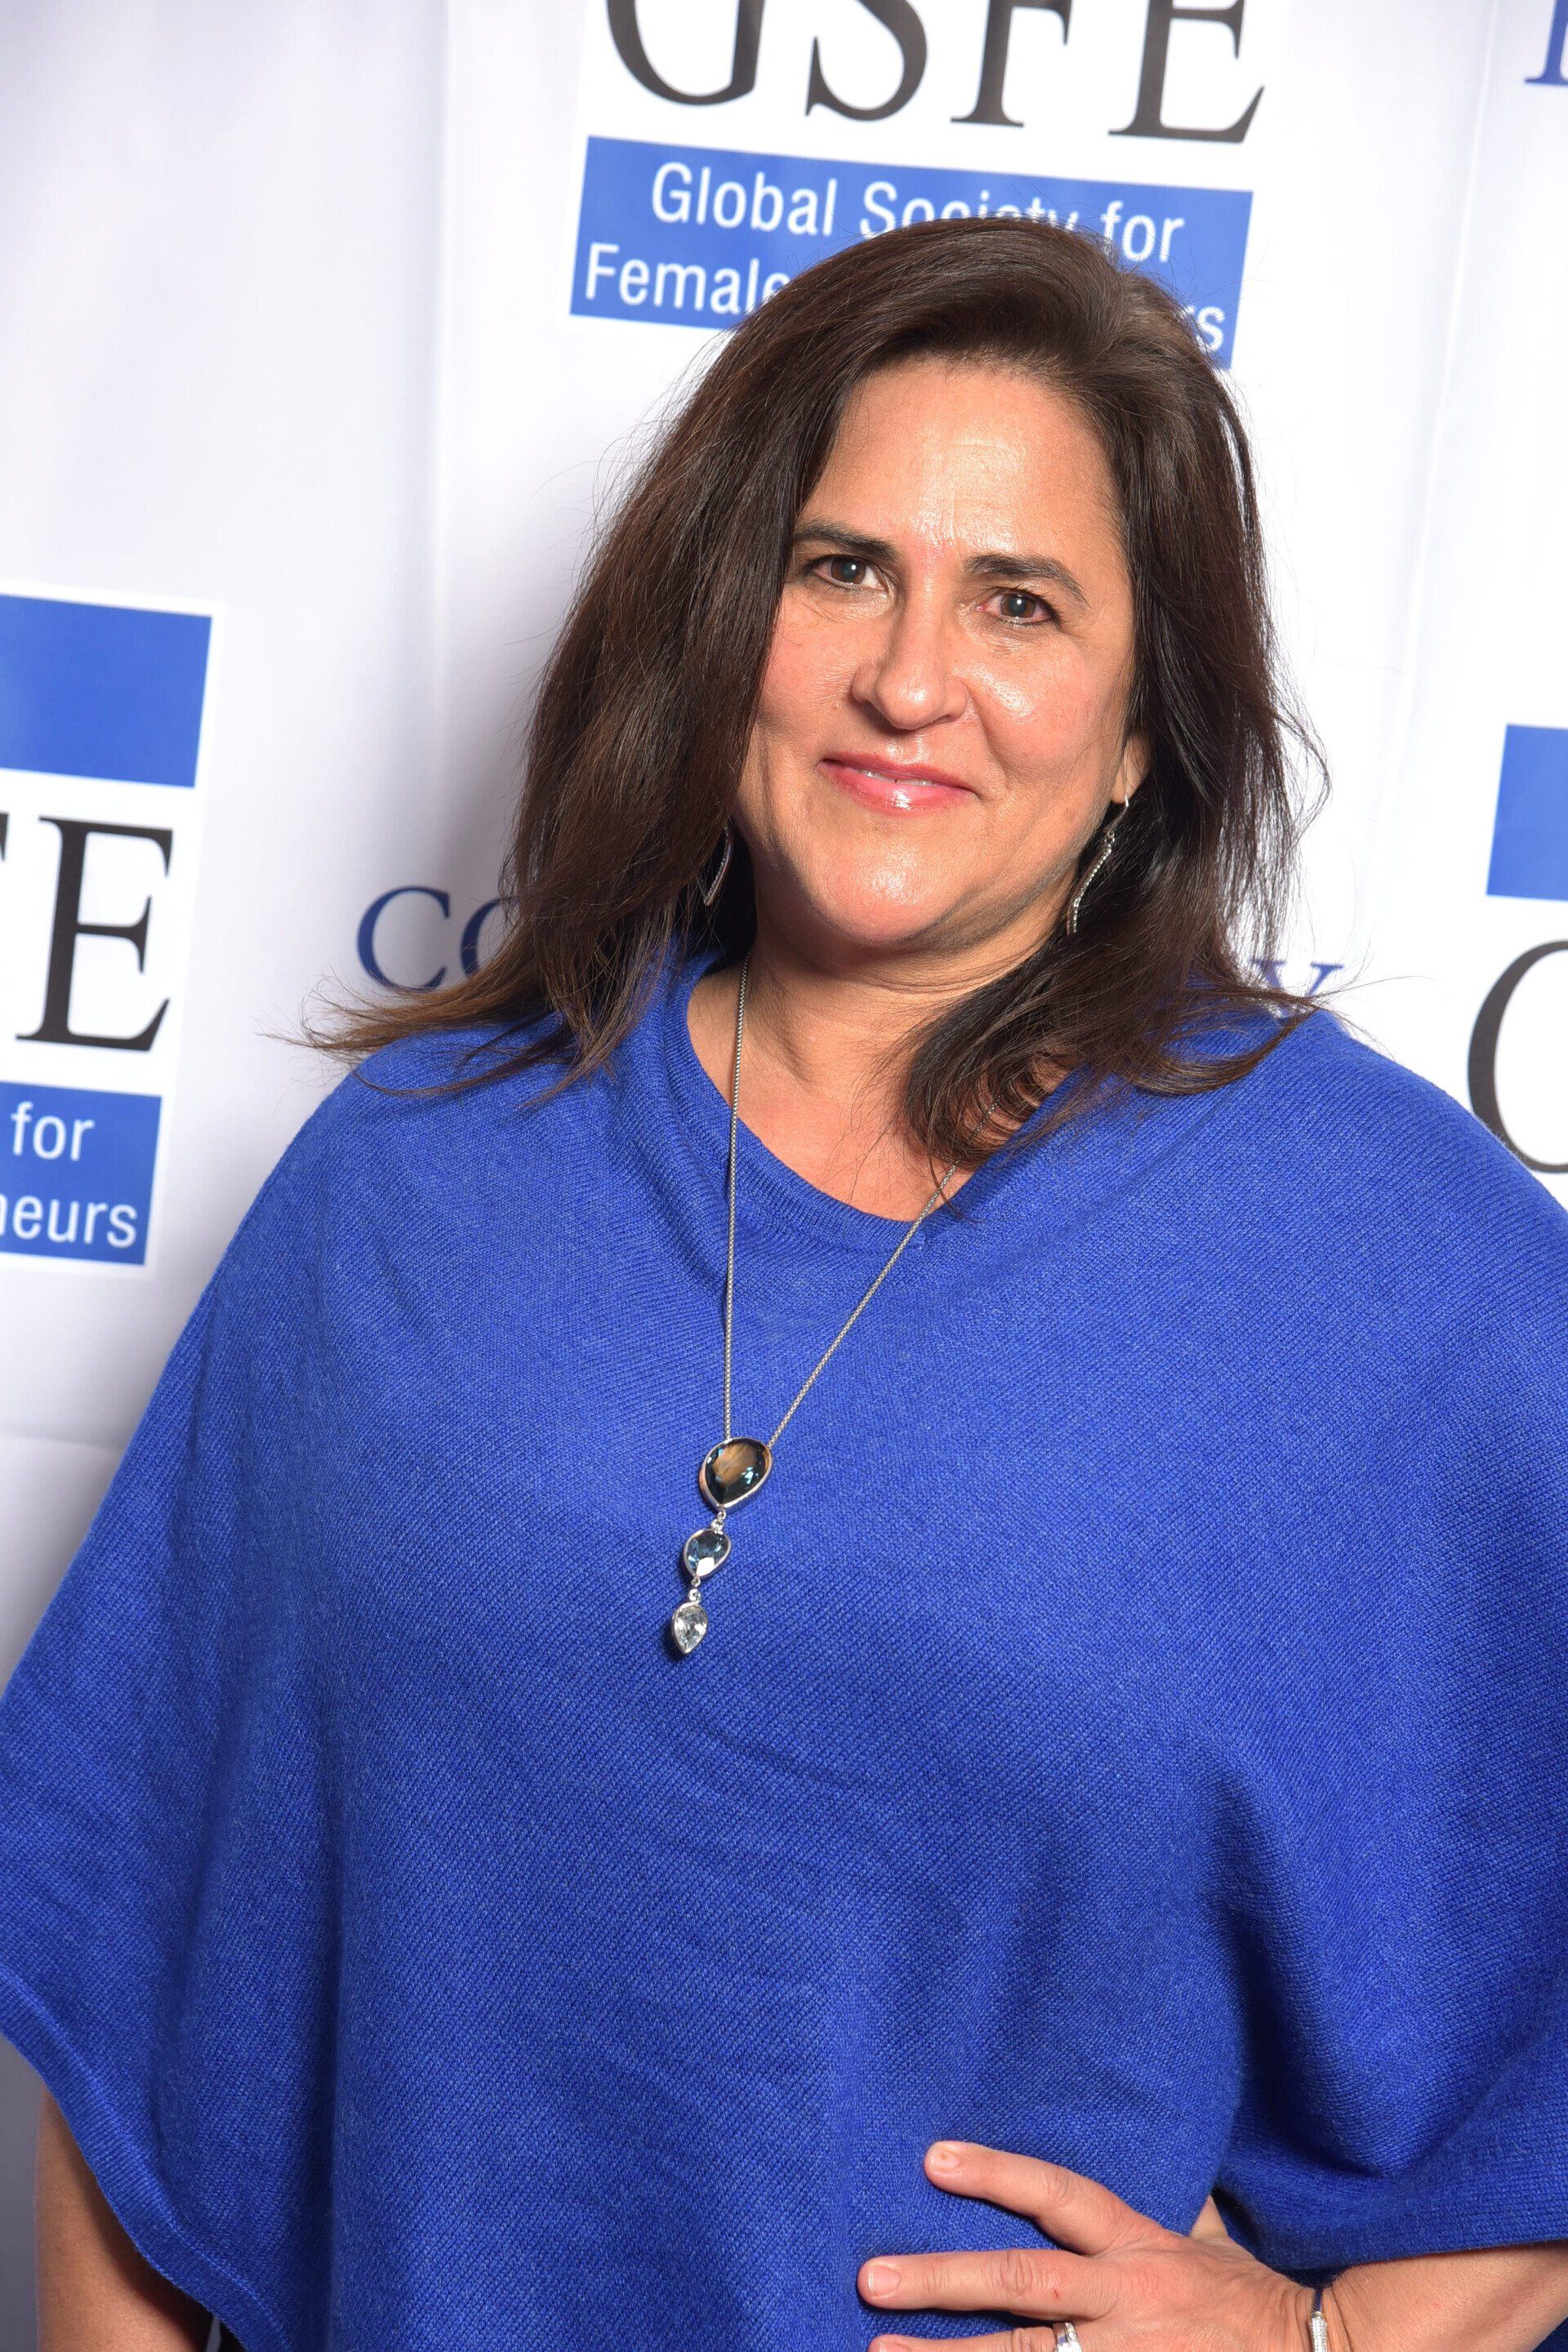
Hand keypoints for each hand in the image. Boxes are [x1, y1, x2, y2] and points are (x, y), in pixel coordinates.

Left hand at [857, 2139, 1313, 2350]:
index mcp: (1140, 2248)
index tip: (932, 2159)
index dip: (997, 2173)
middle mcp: (1127, 2301)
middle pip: (1022, 2283)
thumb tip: (1125, 2159)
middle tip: (870, 2278)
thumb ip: (1156, 2211)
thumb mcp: (1207, 2239)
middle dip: (942, 2281)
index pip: (1058, 2196)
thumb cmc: (1253, 2300)